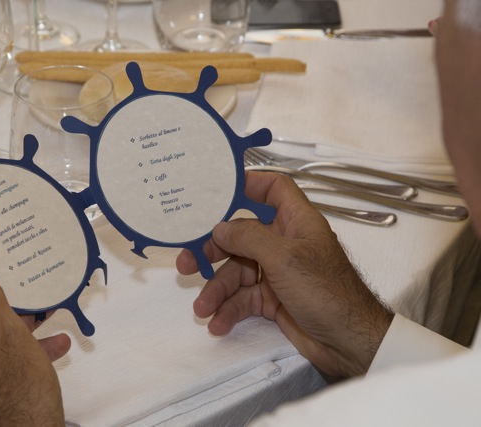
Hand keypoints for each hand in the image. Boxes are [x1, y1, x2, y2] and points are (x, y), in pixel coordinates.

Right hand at [176, 172, 392, 377]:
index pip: (274, 189)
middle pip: (242, 235)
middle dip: (213, 251)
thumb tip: (219, 228)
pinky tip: (218, 324)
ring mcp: (277, 272)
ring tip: (202, 309)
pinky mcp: (272, 299)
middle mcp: (285, 242)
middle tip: (187, 263)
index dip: (249, 183)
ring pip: (238, 273)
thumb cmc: (324, 290)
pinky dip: (229, 310)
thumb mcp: (284, 258)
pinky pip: (243, 299)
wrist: (349, 342)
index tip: (216, 189)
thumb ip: (249, 238)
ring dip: (218, 291)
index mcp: (296, 221)